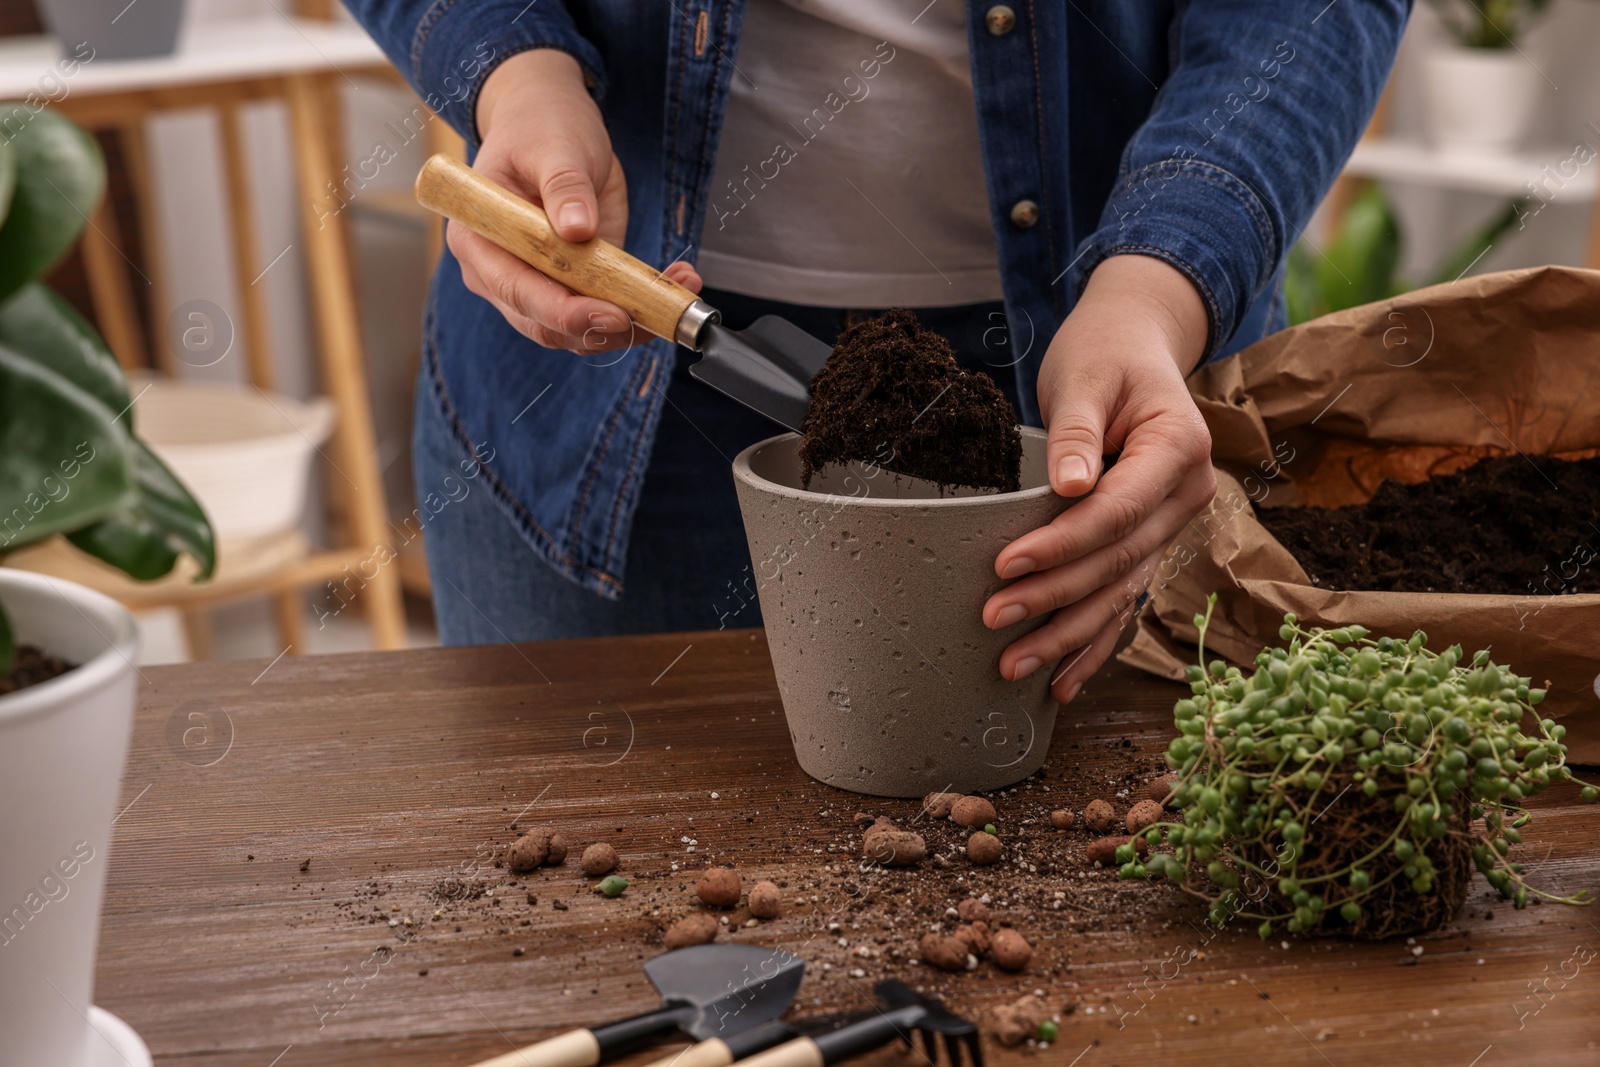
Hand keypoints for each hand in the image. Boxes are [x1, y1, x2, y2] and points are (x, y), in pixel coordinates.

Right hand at [451, 49, 701, 353]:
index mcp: (480, 241)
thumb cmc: (540, 128)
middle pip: (548, 325)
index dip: (565, 311)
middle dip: (602, 326)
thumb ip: (564, 186)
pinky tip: (675, 283)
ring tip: (677, 290)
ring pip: (579, 331)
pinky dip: (640, 308)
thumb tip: (576, 229)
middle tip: (653, 312)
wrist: (550, 123)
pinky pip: (602, 312)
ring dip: (631, 322)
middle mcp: (501, 274)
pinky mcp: (573, 285)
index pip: (517, 292)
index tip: (612, 312)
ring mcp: (537, 285)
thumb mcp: (554, 146)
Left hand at [982, 255, 1217, 702]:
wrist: (1136, 345)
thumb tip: (1069, 487)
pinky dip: (1094, 642)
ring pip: (1121, 591)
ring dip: (1069, 635)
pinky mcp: (1149, 540)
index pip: (1118, 512)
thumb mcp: (1086, 377)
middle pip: (1117, 560)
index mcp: (1179, 450)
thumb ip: (1077, 431)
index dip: (1063, 544)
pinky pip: (1124, 598)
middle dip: (1054, 597)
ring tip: (1015, 665)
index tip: (1007, 565)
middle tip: (994, 619)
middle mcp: (1187, 495)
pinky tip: (1061, 682)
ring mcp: (1172, 524)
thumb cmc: (1106, 354)